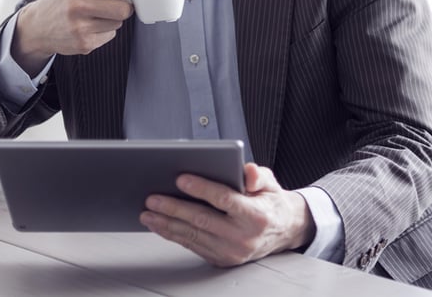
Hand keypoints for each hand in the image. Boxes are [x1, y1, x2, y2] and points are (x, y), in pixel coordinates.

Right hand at [12, 0, 132, 72]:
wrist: (37, 26)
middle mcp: (77, 5)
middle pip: (124, 8)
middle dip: (122, 4)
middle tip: (111, 1)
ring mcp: (80, 27)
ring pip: (118, 22)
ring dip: (112, 17)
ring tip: (96, 12)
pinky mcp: (84, 44)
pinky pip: (110, 35)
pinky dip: (104, 30)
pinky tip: (90, 25)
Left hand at [139, 163, 315, 265]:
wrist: (282, 231)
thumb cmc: (270, 202)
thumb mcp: (270, 183)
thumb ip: (258, 175)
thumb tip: (247, 172)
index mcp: (256, 215)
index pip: (224, 199)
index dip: (201, 188)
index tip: (181, 179)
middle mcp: (243, 237)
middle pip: (202, 219)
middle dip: (174, 208)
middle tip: (154, 198)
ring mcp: (231, 252)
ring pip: (193, 235)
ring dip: (168, 224)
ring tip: (149, 213)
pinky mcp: (222, 260)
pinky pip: (193, 246)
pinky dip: (174, 235)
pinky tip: (162, 225)